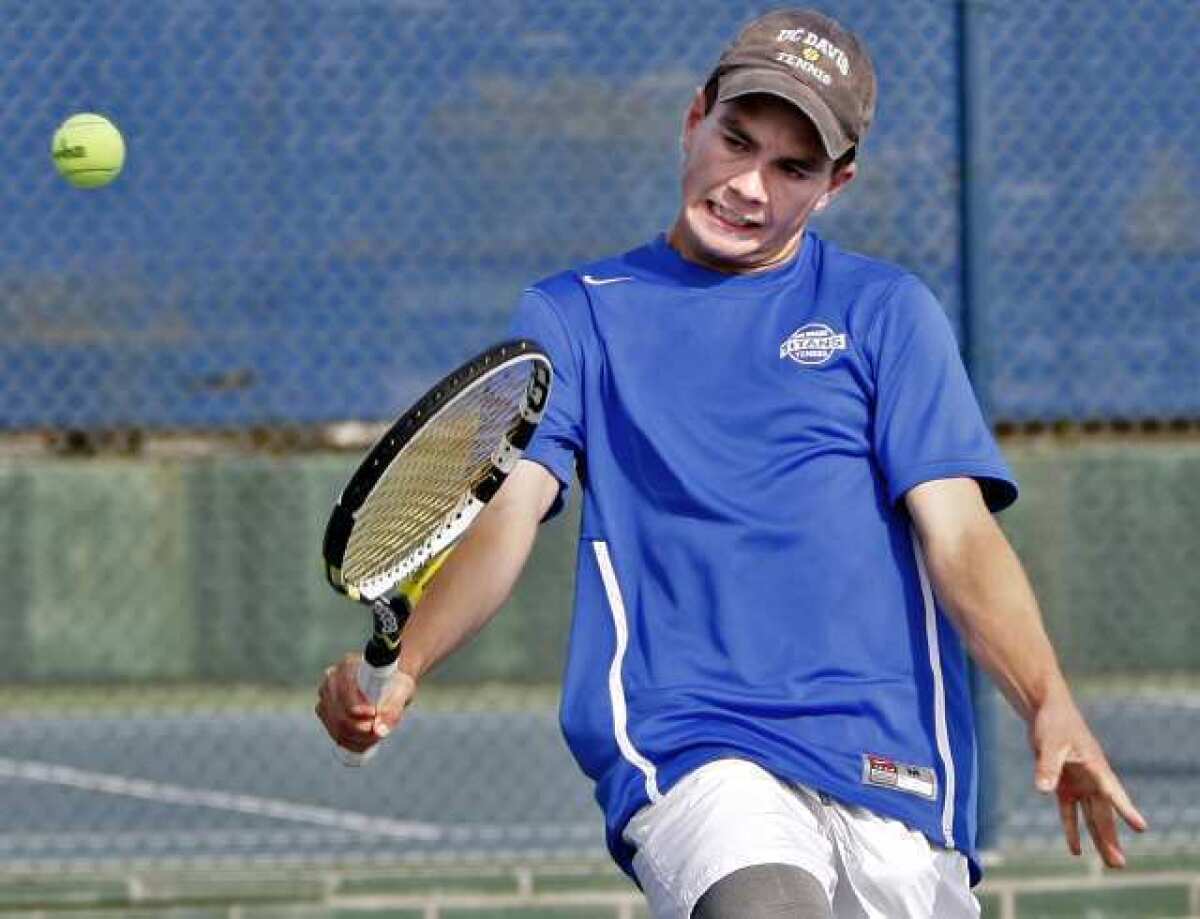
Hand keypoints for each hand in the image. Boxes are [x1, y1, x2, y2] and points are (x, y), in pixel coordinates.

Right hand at [315, 652, 415, 753]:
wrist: (390, 684)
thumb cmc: (397, 683)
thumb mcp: (403, 692)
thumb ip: (393, 709)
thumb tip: (379, 731)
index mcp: (349, 665)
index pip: (346, 691)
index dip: (359, 709)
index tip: (375, 715)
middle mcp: (332, 679)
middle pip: (339, 713)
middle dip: (359, 729)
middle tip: (378, 732)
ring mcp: (326, 696)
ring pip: (336, 726)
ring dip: (356, 738)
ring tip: (375, 736)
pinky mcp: (325, 711)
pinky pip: (334, 733)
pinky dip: (350, 742)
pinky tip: (365, 742)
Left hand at [1030, 695, 1147, 866]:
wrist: (1046, 711)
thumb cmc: (1054, 723)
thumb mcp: (1050, 744)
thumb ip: (1047, 767)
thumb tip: (1042, 790)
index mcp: (1095, 767)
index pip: (1113, 792)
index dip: (1126, 810)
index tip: (1141, 827)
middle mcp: (1092, 779)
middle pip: (1104, 814)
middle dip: (1111, 838)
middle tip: (1119, 864)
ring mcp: (1080, 784)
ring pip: (1092, 817)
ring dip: (1099, 839)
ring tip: (1111, 864)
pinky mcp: (1064, 785)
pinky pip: (1070, 812)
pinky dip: (1072, 829)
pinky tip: (1076, 850)